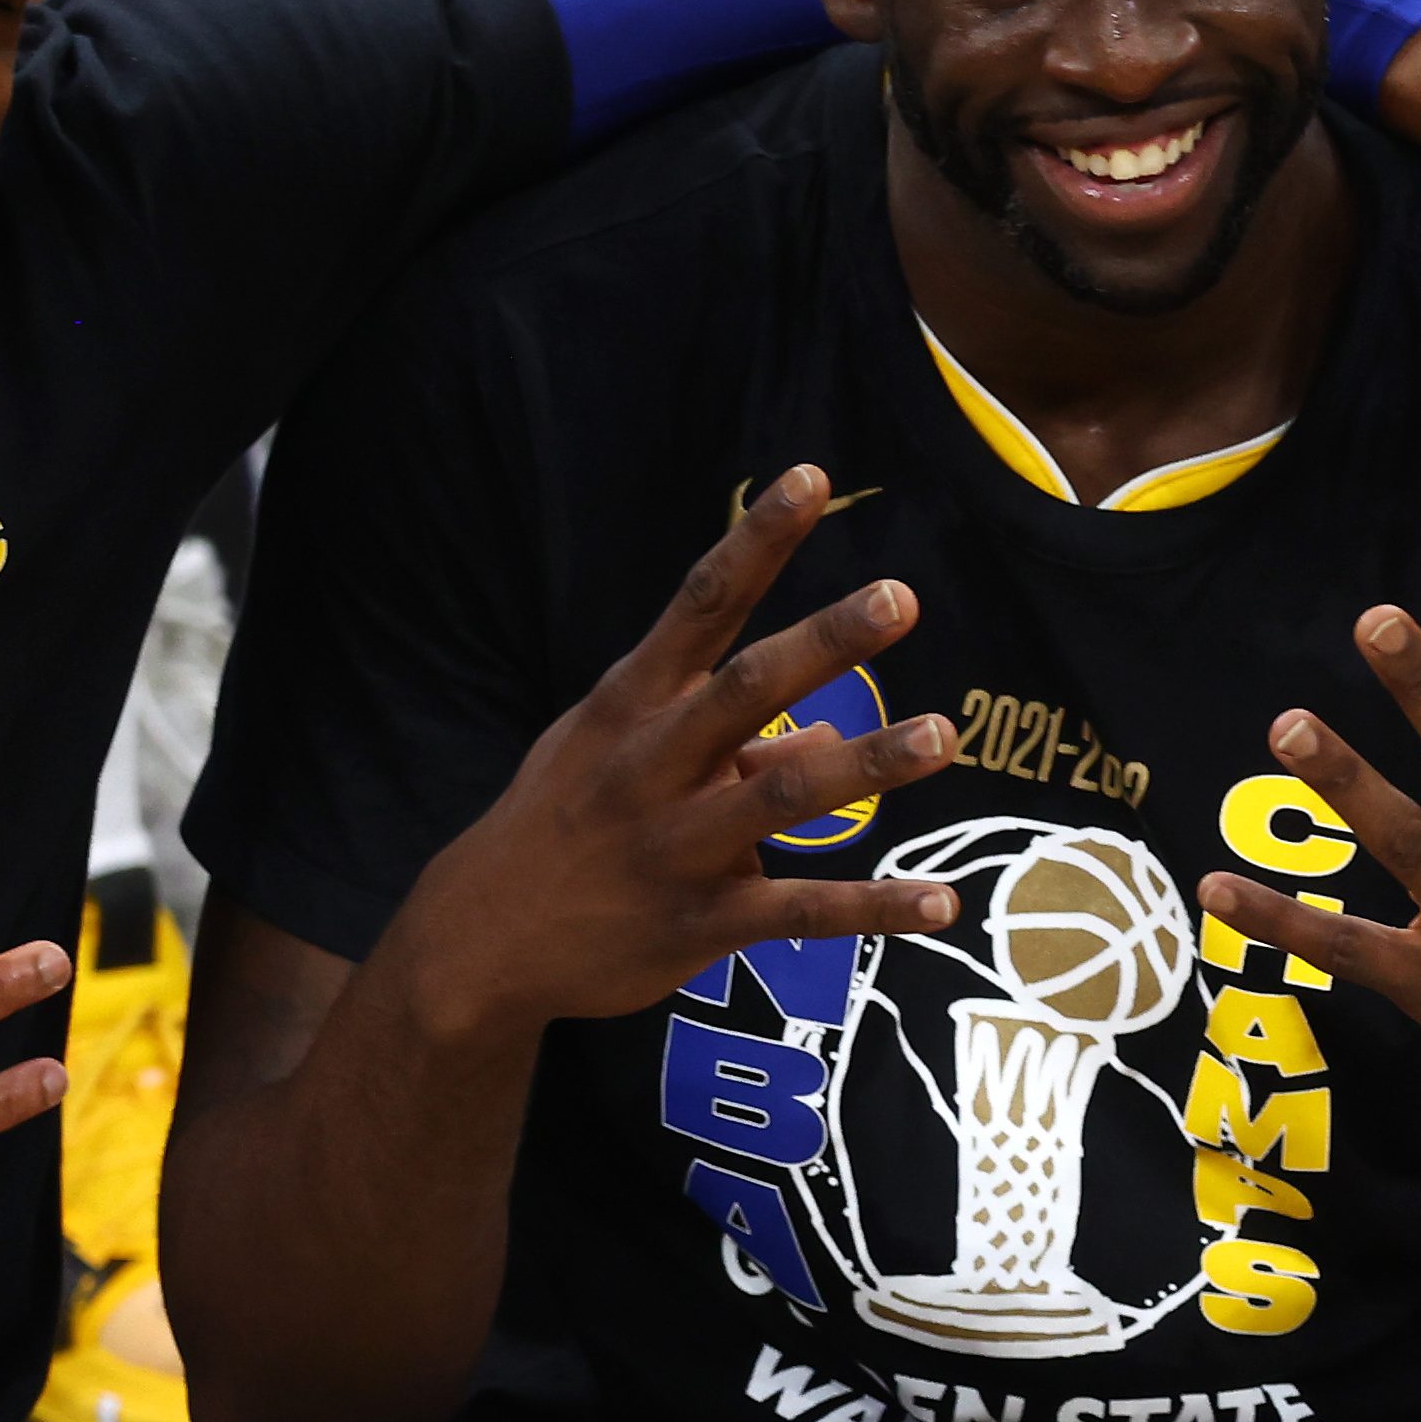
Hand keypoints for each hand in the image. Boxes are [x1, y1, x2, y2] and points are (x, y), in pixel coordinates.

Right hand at [389, 471, 964, 1049]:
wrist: (479, 942)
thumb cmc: (564, 824)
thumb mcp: (618, 755)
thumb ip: (726, 735)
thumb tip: (826, 725)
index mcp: (633, 704)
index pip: (701, 603)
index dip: (756, 541)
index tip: (811, 479)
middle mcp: (654, 764)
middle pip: (747, 688)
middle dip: (825, 643)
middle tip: (899, 597)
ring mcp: (677, 845)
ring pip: (782, 797)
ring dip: (866, 763)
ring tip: (941, 736)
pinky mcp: (699, 922)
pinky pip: (799, 911)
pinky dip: (873, 906)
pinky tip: (939, 902)